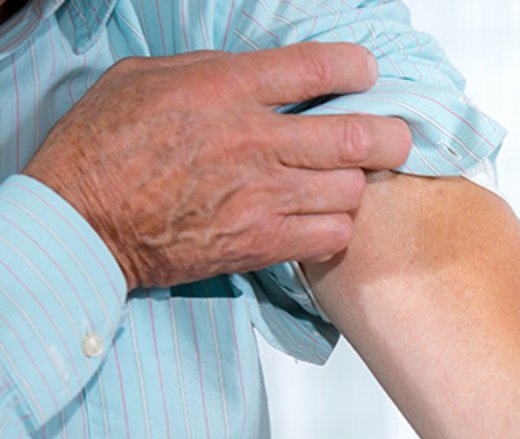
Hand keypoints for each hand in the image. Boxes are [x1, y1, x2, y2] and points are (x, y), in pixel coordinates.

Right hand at [22, 43, 412, 290]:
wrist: (81, 221)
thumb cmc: (102, 148)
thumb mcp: (146, 79)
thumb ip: (212, 71)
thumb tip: (259, 73)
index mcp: (224, 89)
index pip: (317, 67)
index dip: (356, 67)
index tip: (365, 72)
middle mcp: (253, 142)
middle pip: (357, 136)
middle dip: (388, 135)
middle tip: (391, 136)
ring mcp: (261, 197)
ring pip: (351, 188)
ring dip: (356, 184)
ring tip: (344, 180)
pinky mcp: (260, 243)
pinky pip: (331, 236)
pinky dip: (337, 228)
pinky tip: (324, 219)